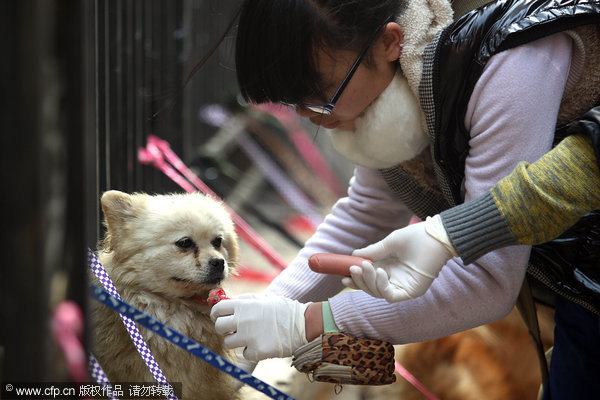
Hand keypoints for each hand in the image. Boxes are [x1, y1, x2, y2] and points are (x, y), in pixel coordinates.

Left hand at [210, 294, 310, 360]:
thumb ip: (242, 301)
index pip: (217, 309)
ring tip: (251, 336)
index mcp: (243, 305)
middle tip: (234, 329)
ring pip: (228, 342)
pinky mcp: (256, 351)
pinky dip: (251, 351)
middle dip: (224, 329)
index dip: (217, 314)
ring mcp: (249, 337)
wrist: (302, 324)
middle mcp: (243, 320)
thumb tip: (223, 301)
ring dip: (237, 341)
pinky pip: (244, 353)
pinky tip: (262, 343)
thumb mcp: (261, 298)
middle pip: (219, 327)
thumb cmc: (282, 309)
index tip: (220, 317)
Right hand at [341, 215, 455, 301]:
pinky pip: (390, 295)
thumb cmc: (415, 237)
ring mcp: (402, 286)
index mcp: (389, 267)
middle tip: (352, 268)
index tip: (343, 274)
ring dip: (368, 281)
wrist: (434, 237)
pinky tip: (380, 272)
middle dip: (359, 280)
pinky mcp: (410, 292)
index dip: (356, 278)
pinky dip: (381, 286)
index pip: (369, 278)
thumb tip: (354, 254)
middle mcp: (394, 279)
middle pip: (370, 288)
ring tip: (366, 266)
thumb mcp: (389, 243)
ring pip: (378, 292)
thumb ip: (372, 252)